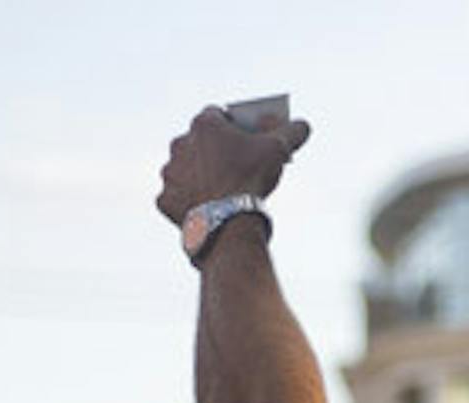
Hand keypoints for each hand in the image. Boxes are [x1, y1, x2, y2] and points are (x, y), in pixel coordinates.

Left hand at [156, 106, 310, 224]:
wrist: (227, 222)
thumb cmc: (250, 179)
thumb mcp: (278, 150)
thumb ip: (291, 132)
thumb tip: (302, 124)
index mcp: (204, 124)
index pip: (219, 114)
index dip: (235, 125)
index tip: (249, 138)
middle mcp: (180, 143)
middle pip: (200, 141)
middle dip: (215, 150)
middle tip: (237, 167)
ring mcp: (170, 172)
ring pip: (186, 168)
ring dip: (199, 174)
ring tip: (221, 190)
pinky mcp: (165, 198)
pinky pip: (177, 196)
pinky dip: (190, 200)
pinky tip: (207, 207)